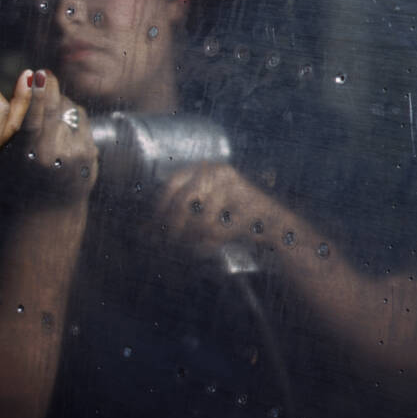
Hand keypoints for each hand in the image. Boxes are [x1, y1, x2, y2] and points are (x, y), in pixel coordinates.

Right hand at [13, 69, 98, 206]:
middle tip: (44, 73)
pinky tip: (64, 123)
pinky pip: (82, 121)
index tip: (33, 74)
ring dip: (60, 102)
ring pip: (70, 111)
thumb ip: (24, 127)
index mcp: (33, 154)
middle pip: (55, 108)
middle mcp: (56, 153)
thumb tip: (31, 88)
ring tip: (49, 108)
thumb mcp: (19, 155)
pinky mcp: (91, 152)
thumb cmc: (29, 179)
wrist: (54, 208)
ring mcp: (77, 152)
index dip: (36, 93)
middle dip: (50, 88)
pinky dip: (72, 116)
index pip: (35, 116)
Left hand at [153, 162, 294, 261]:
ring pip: (200, 219)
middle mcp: (216, 172)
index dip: (158, 210)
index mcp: (201, 169)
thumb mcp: (197, 215)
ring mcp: (234, 186)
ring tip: (194, 247)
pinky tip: (212, 246)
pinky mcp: (249, 206)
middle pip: (182, 201)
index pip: (170, 185)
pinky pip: (220, 229)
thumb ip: (171, 220)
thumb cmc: (229, 220)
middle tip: (168, 244)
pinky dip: (211, 243)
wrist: (274, 227)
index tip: (153, 230)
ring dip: (193, 238)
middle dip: (173, 227)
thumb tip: (142, 233)